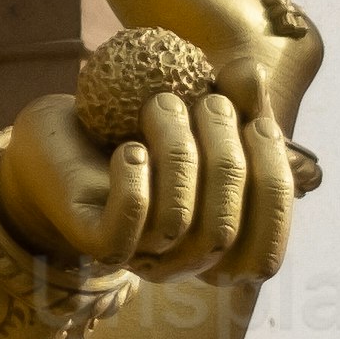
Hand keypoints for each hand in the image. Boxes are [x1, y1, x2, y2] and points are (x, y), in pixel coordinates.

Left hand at [0, 74, 266, 283]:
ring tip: (162, 105)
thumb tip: (251, 76)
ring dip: (177, 152)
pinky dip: (133, 182)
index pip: (264, 257)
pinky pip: (122, 229)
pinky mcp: (93, 238)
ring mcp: (136, 254)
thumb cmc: (145, 123)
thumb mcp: (201, 109)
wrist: (66, 135)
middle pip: (223, 231)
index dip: (273, 189)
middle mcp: (182, 262)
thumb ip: (235, 98)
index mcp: (219, 247)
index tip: (260, 126)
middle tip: (207, 100)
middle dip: (225, 156)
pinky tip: (129, 147)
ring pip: (176, 223)